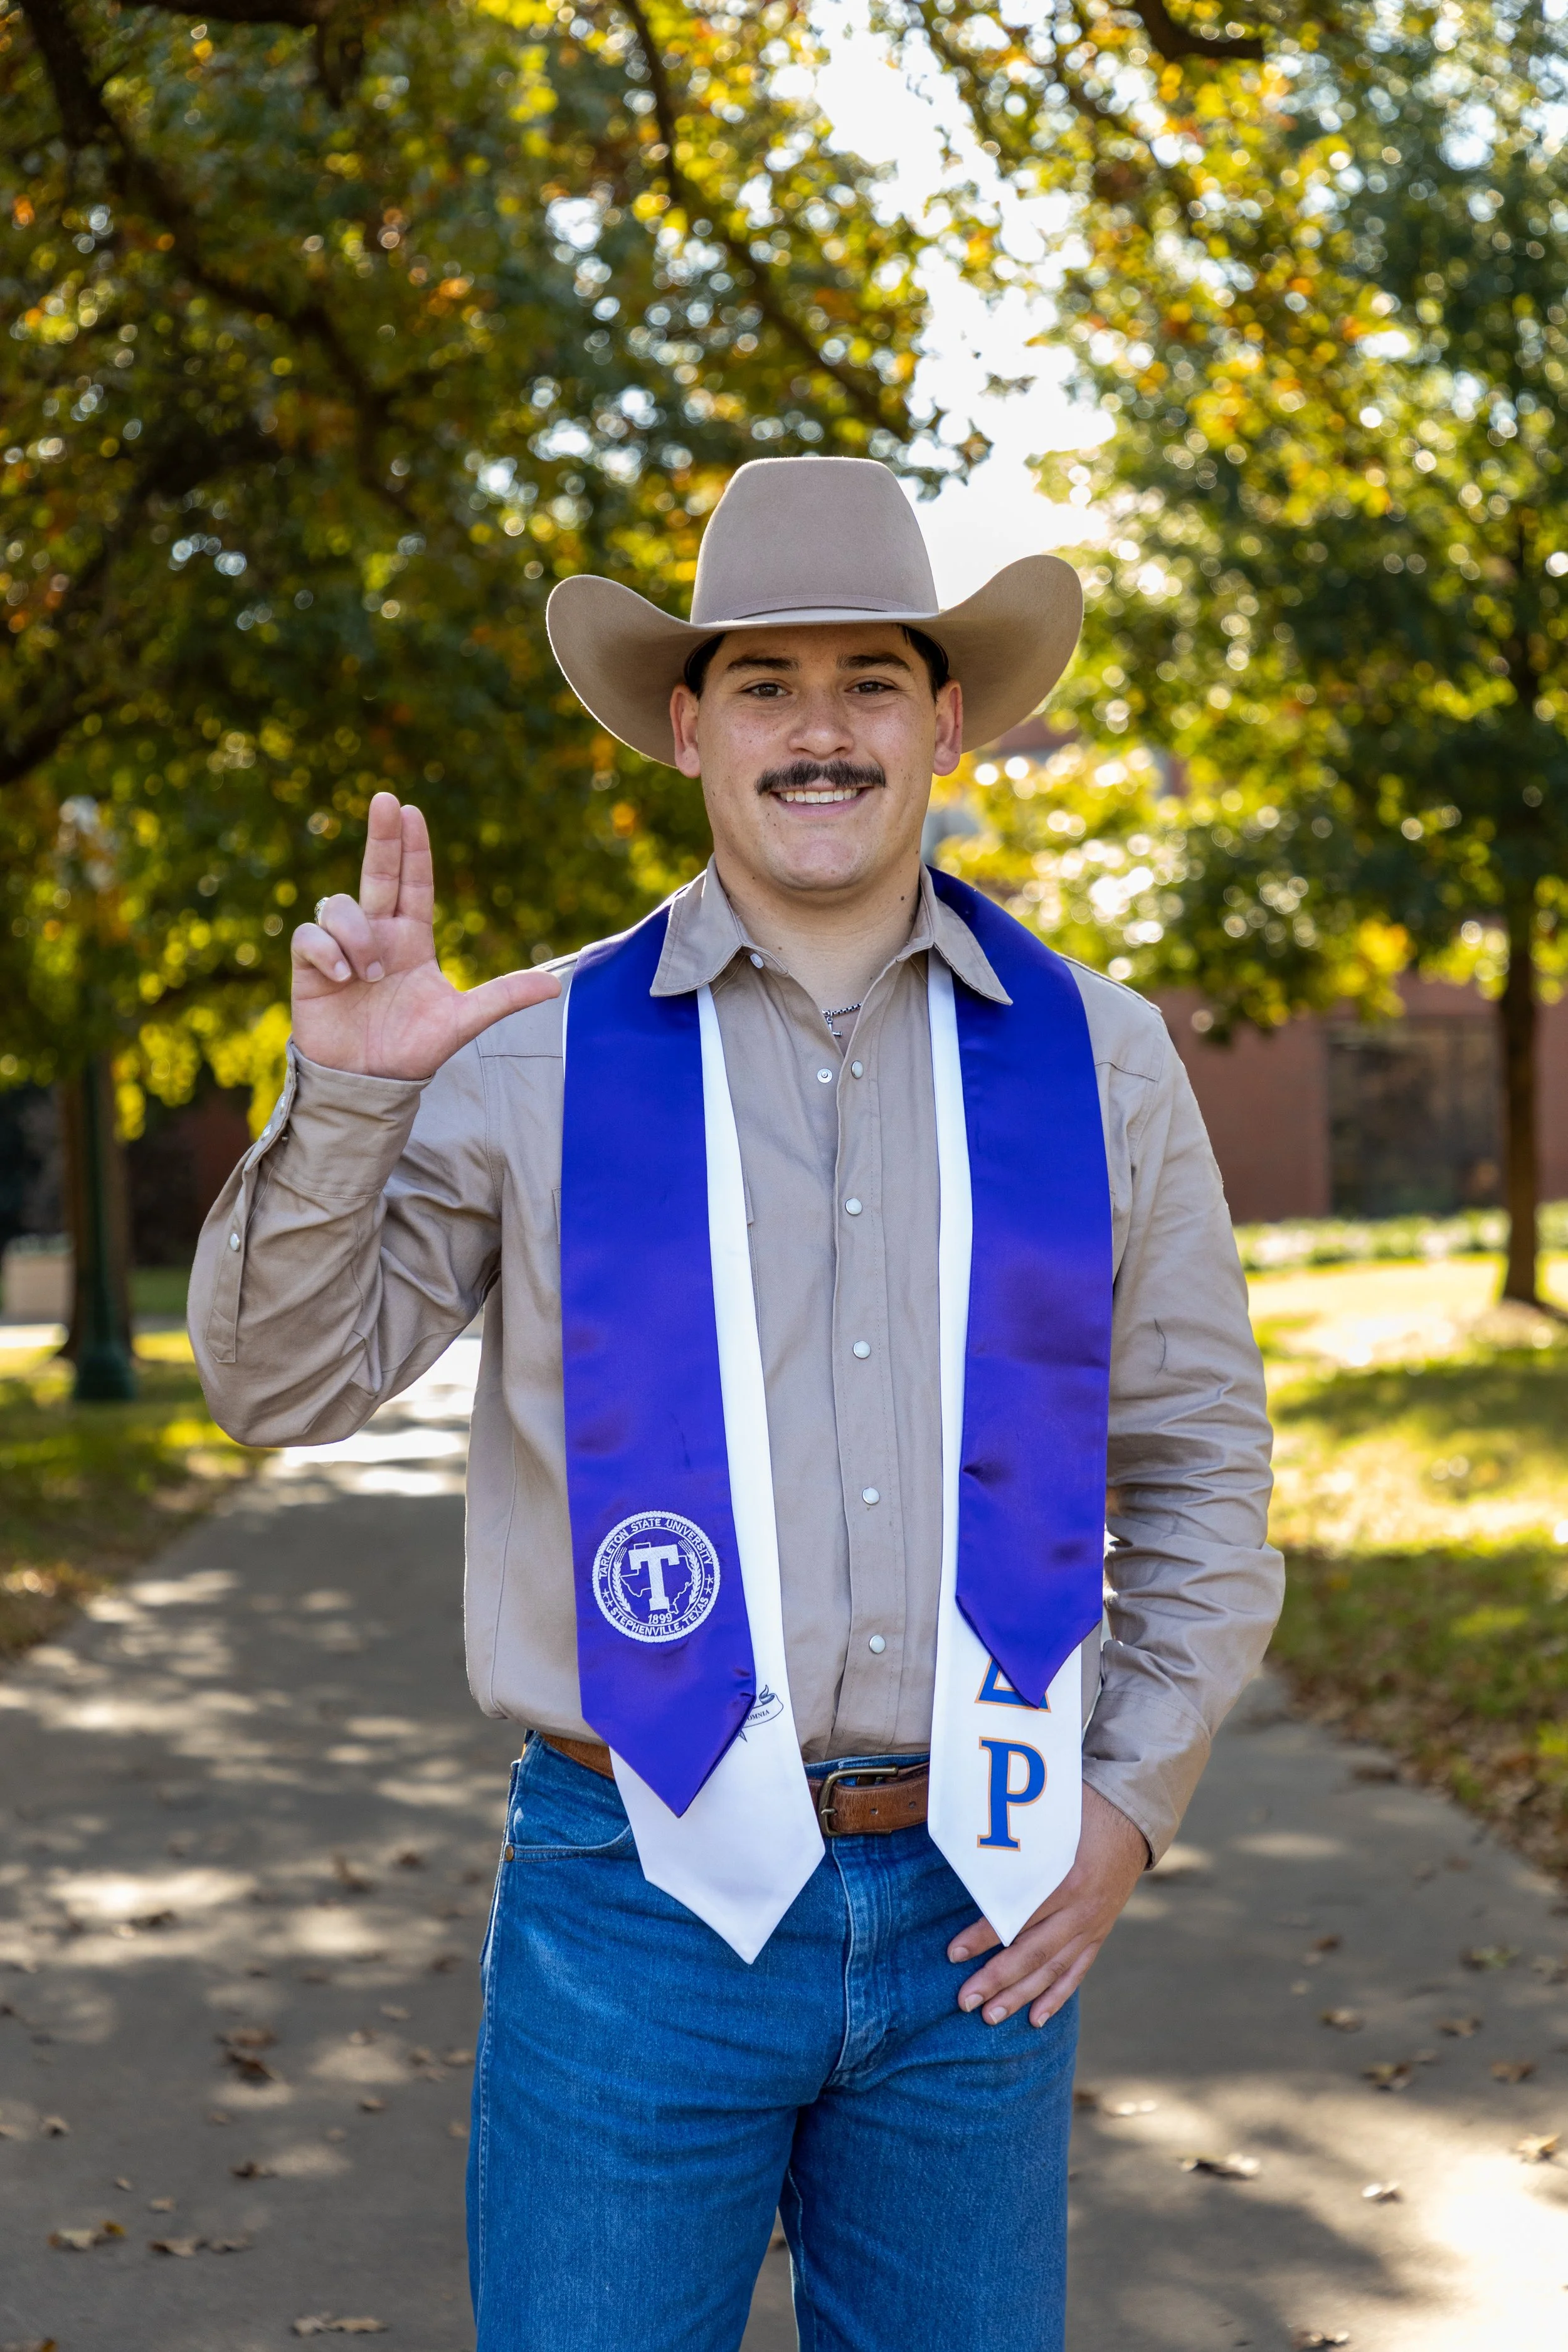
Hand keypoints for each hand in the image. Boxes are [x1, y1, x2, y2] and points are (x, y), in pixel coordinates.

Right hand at [290, 792, 559, 1078]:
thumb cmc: (413, 1051)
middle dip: (382, 836)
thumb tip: (555, 985)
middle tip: (386, 799)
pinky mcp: (311, 968)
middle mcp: (377, 935)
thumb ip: (503, 998)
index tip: (410, 811)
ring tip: (367, 976)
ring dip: (357, 935)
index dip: (412, 849)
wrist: (369, 1084)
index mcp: (412, 940)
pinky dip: (328, 951)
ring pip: (341, 906)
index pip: (414, 884)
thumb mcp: (462, 1022)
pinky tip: (343, 979)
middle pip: (378, 873)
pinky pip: (310, 936)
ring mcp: (342, 949)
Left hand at [949, 1784, 1148, 2028]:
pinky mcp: (1099, 1932)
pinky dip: (1057, 1995)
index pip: (1018, 1916)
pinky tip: (1036, 2018)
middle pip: (1033, 1952)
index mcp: (1067, 1879)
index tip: (953, 1953)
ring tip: (990, 2017)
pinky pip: (1077, 1970)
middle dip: (997, 1980)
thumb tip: (972, 1834)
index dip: (983, 1936)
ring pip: (1053, 1969)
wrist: (1135, 1817)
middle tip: (964, 2001)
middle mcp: (1081, 1910)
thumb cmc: (1084, 1808)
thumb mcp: (1052, 1816)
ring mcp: (1092, 1925)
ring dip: (1020, 1996)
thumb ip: (1019, 1834)